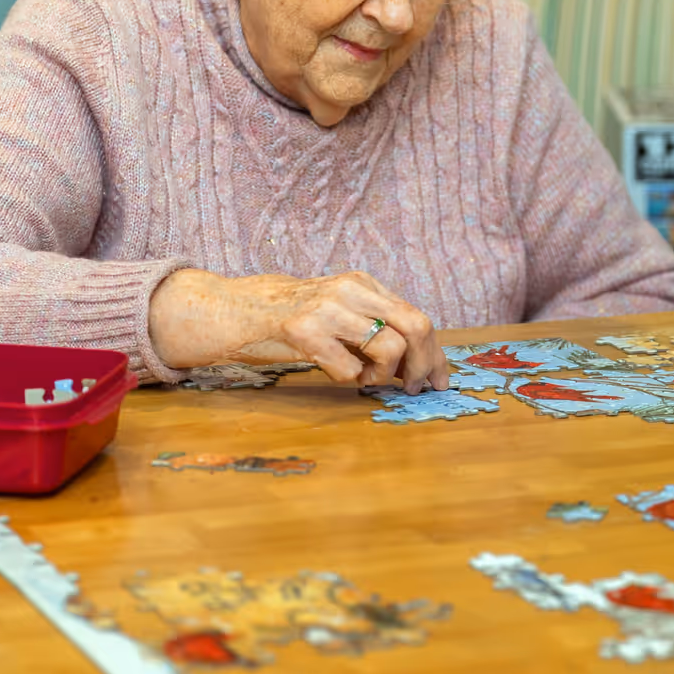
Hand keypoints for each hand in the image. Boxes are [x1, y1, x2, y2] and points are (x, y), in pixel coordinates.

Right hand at [148, 269, 449, 392]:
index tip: (439, 380)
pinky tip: (333, 371)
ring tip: (364, 377)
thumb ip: (374, 330)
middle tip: (414, 389)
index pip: (418, 317)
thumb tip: (419, 365)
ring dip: (384, 375)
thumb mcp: (340, 314)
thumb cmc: (292, 320)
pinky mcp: (302, 331)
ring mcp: (327, 308)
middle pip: (416, 327)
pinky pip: (349, 369)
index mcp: (364, 284)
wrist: (234, 310)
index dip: (435, 354)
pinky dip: (349, 380)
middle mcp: (350, 289)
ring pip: (390, 347)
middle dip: (424, 365)